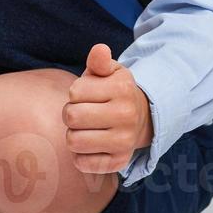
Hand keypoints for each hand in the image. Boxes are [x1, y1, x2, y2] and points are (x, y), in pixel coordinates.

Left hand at [60, 43, 152, 174]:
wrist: (141, 118)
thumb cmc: (114, 91)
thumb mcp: (109, 71)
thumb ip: (99, 60)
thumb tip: (100, 50)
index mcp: (122, 89)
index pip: (74, 92)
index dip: (75, 93)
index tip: (87, 94)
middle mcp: (127, 116)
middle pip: (72, 117)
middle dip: (71, 113)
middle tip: (83, 112)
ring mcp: (124, 142)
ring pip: (74, 141)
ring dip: (73, 134)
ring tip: (86, 128)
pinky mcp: (118, 163)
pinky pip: (82, 163)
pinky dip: (80, 155)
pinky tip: (91, 144)